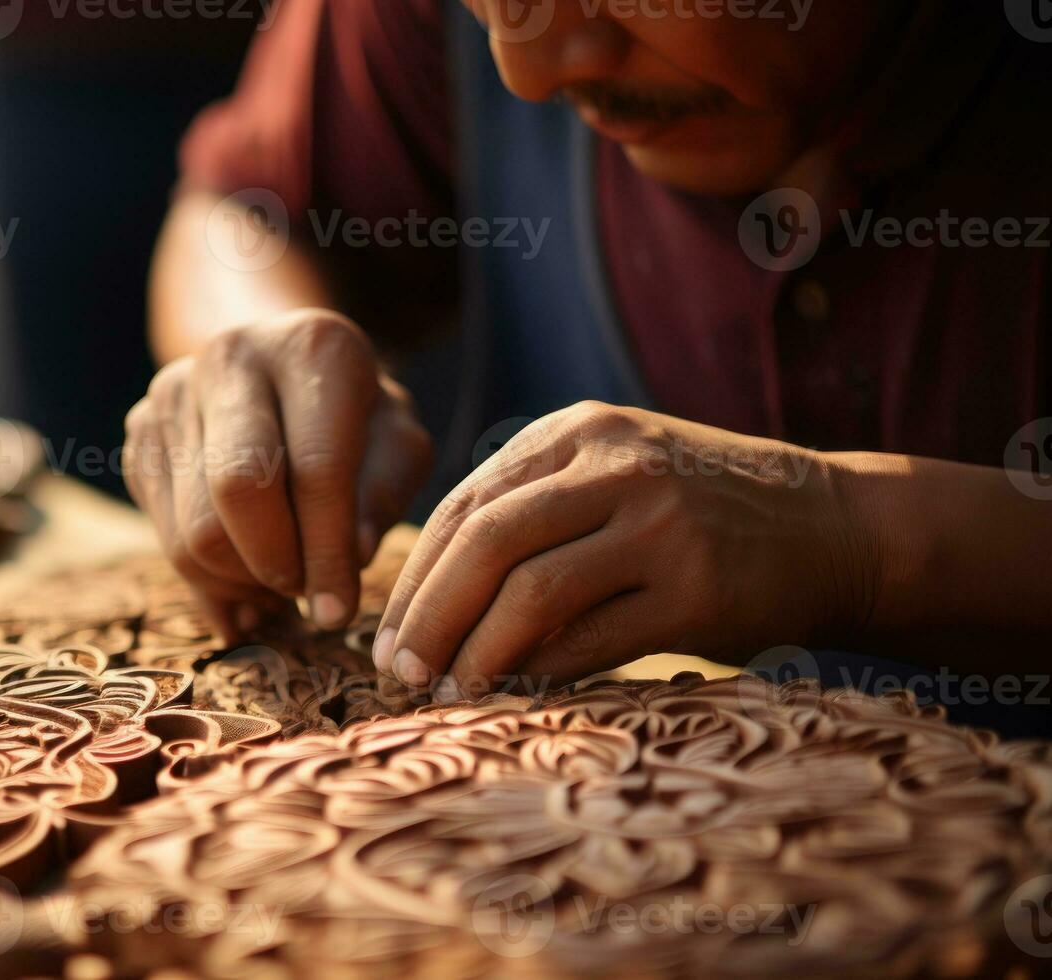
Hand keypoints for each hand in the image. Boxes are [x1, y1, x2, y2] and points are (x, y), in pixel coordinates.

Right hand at [124, 309, 432, 641]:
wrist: (282, 374)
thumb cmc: (354, 421)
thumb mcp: (396, 447)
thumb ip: (384, 494)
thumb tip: (353, 554)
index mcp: (313, 348)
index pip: (316, 466)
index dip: (328, 552)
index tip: (338, 613)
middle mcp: (233, 355)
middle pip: (237, 490)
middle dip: (276, 563)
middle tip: (305, 591)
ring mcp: (174, 392)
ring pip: (193, 530)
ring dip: (241, 580)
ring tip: (280, 579)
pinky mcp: (141, 432)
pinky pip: (164, 537)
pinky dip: (210, 576)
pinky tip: (247, 566)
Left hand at [373, 402, 873, 699]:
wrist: (834, 525)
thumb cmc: (700, 510)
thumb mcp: (614, 474)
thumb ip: (532, 511)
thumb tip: (430, 599)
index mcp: (578, 433)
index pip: (465, 505)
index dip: (415, 577)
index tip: (387, 635)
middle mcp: (616, 464)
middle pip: (484, 542)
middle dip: (428, 615)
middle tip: (399, 672)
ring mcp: (661, 522)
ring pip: (531, 591)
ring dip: (477, 651)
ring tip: (450, 690)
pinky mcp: (699, 586)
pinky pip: (593, 637)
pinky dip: (541, 670)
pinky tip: (516, 690)